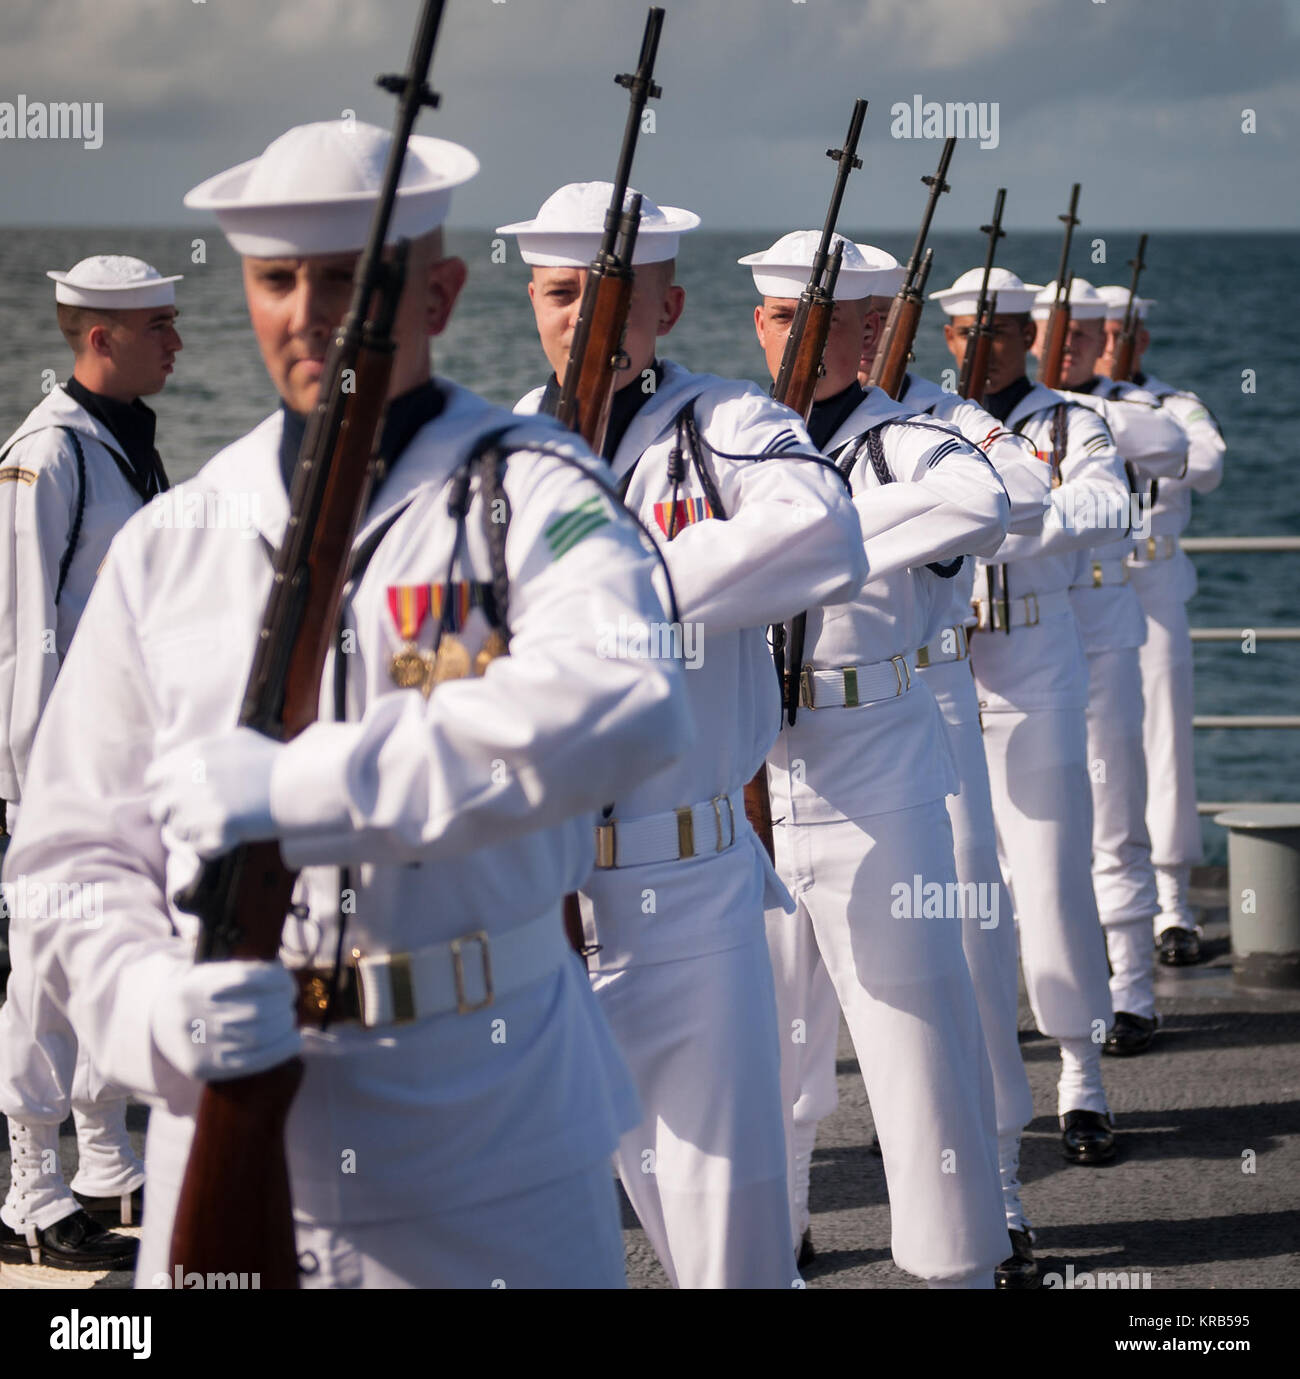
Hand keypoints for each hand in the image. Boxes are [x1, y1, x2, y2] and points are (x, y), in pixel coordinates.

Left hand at [145, 727, 280, 857]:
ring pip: (178, 832)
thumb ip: (205, 752)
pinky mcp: (218, 828)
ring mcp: (202, 805)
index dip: (165, 789)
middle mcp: (191, 778)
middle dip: (176, 815)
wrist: (300, 782)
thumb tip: (184, 763)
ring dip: (194, 832)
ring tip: (221, 825)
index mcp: (193, 754)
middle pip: (159, 808)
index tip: (182, 796)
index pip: (153, 778)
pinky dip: (213, 847)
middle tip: (200, 816)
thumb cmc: (272, 761)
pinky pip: (199, 848)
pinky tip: (232, 837)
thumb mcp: (237, 741)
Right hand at [150, 960, 300, 1081]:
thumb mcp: (211, 973)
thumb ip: (244, 972)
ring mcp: (201, 1044)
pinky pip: (251, 1062)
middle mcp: (197, 1015)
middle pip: (258, 1009)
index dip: (277, 979)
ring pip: (258, 1035)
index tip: (287, 982)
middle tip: (289, 1002)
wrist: (158, 1025)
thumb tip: (283, 976)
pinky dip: (280, 1050)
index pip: (248, 979)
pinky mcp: (207, 1067)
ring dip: (284, 1025)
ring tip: (288, 1018)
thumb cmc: (199, 994)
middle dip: (283, 1004)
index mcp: (198, 985)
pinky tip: (294, 1040)